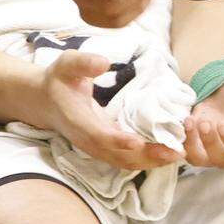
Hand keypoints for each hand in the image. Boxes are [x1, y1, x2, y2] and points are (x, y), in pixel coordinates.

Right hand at [32, 50, 181, 170]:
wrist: (46, 101)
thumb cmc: (60, 79)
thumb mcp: (67, 64)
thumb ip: (84, 63)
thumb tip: (103, 62)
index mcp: (78, 120)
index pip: (98, 135)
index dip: (117, 141)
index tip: (137, 142)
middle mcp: (87, 139)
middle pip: (117, 156)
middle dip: (146, 156)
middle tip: (175, 151)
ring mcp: (96, 147)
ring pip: (124, 161)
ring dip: (150, 161)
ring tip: (177, 154)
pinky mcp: (104, 148)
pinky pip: (125, 159)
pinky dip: (146, 159)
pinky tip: (166, 152)